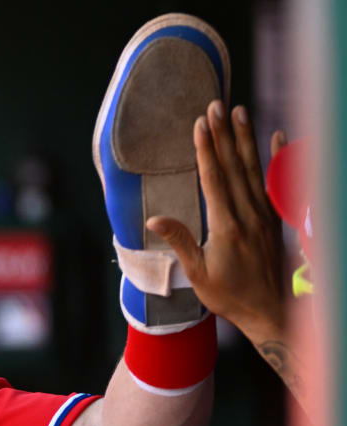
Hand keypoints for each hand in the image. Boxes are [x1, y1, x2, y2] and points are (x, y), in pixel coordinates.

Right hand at [146, 101, 287, 342]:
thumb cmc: (228, 296)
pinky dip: (278, 158)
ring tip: (240, 112)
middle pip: (234, 167)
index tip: (200, 125)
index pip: (214, 180)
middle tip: (217, 106)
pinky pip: (275, 183)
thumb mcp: (197, 274)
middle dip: (224, 135)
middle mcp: (249, 216)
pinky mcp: (275, 219)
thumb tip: (154, 220)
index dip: (207, 151)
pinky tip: (278, 136)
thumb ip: (180, 242)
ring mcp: (265, 216)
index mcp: (227, 227)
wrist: (269, 311)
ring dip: (246, 139)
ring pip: (255, 170)